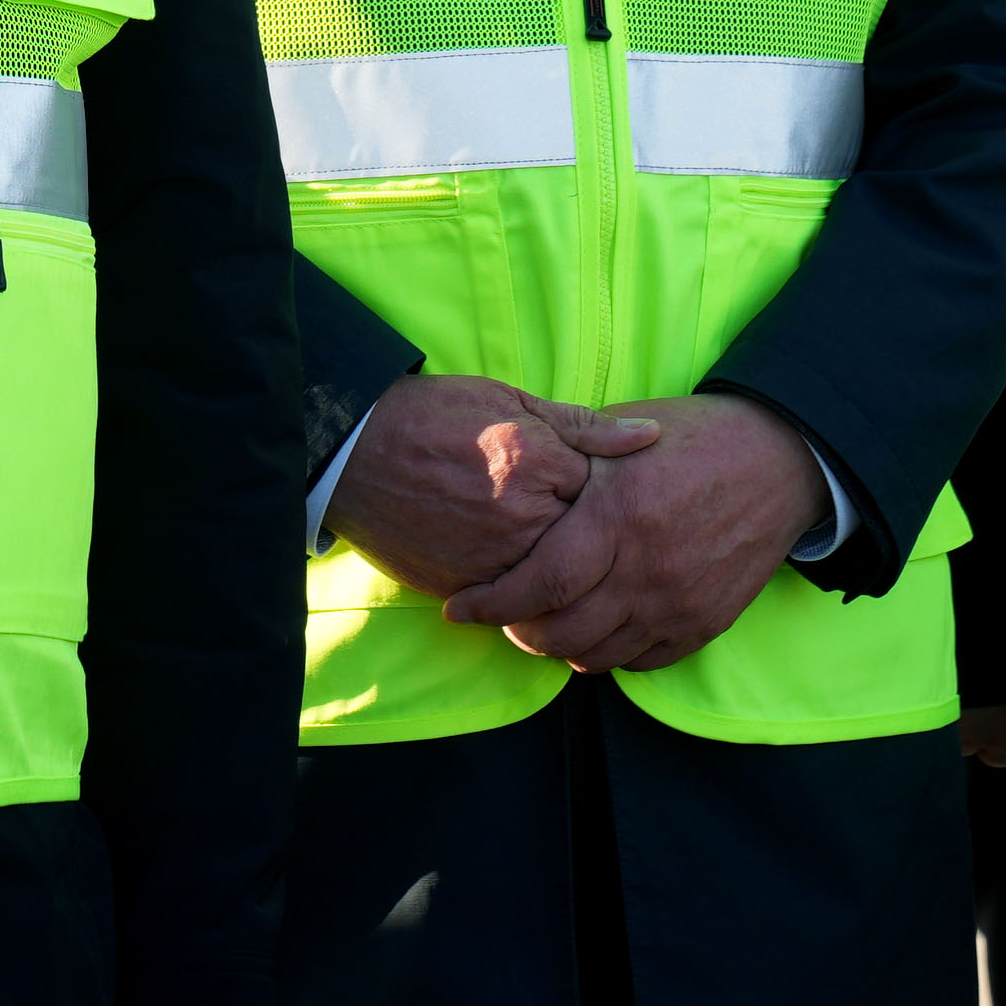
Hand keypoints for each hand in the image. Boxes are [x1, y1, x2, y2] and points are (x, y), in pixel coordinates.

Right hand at [324, 375, 659, 598]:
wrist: (354, 452)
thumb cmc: (434, 416)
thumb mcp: (510, 401)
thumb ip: (582, 425)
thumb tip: (652, 435)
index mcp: (534, 462)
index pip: (603, 493)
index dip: (606, 493)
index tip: (598, 491)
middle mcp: (518, 517)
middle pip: (585, 546)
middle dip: (587, 538)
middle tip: (577, 527)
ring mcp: (490, 559)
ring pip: (554, 583)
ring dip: (559, 572)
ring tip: (548, 550)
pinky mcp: (464, 588)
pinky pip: (513, 604)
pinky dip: (522, 592)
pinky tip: (518, 569)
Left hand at [441, 392, 827, 673]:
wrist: (779, 462)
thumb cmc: (692, 439)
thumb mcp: (622, 433)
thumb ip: (568, 462)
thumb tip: (512, 485)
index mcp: (617, 515)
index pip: (538, 583)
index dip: (489, 604)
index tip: (459, 607)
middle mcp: (645, 568)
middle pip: (561, 632)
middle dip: (517, 633)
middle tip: (500, 617)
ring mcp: (678, 602)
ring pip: (597, 656)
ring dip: (558, 648)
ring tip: (541, 625)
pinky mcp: (704, 623)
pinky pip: (641, 661)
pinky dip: (607, 655)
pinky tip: (593, 630)